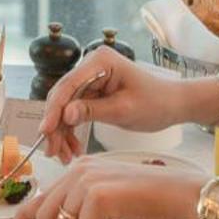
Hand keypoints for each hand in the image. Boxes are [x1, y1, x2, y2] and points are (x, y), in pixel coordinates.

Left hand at [7, 160, 203, 218]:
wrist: (175, 193)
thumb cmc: (145, 199)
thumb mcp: (105, 199)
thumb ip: (79, 205)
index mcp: (78, 169)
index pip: (43, 195)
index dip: (24, 215)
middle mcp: (77, 171)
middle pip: (45, 216)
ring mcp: (85, 181)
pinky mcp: (96, 196)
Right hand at [36, 51, 201, 161]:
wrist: (173, 104)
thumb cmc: (156, 102)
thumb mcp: (124, 110)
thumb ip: (92, 111)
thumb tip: (65, 115)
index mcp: (99, 61)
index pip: (68, 85)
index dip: (54, 109)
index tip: (45, 131)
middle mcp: (91, 66)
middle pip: (62, 97)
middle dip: (55, 126)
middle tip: (52, 152)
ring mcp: (90, 78)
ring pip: (65, 107)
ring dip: (62, 132)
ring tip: (64, 156)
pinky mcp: (92, 92)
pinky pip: (74, 112)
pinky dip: (71, 131)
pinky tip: (73, 149)